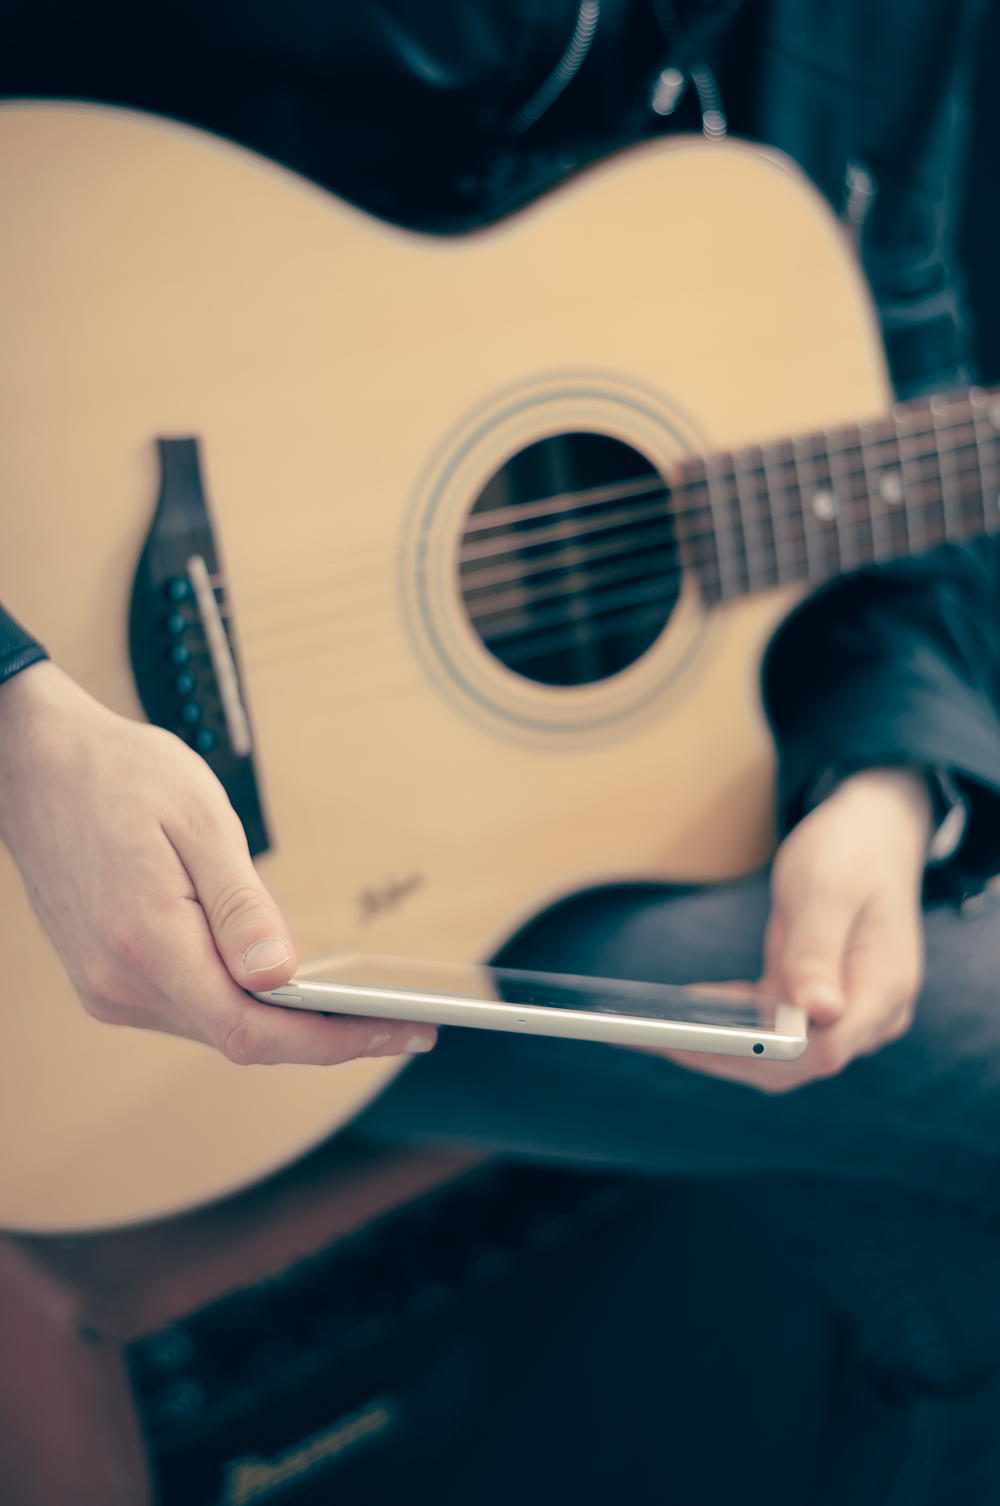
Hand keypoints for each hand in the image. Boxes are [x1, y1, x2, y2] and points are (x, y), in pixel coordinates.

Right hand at [0, 662, 435, 1064]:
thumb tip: (283, 976)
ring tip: (359, 1007)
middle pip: (240, 1039)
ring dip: (284, 1023)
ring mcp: (107, 987)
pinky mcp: (105, 980)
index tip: (396, 1032)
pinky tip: (285, 985)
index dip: (331, 1042)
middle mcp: (120, 981)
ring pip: (215, 1027)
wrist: (35, 765)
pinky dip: (242, 1003)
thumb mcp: (199, 817)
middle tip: (401, 1025)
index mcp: (147, 940)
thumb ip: (241, 904)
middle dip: (324, 1037)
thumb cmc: (120, 776)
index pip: (251, 1029)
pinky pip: (190, 1008)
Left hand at [662, 768, 931, 1092]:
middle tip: (656, 1037)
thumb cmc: (851, 851)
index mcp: (882, 989)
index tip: (703, 1040)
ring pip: (777, 1053)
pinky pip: (770, 1029)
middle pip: (793, 1062)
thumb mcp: (828, 889)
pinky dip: (732, 1023)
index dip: (764, 1052)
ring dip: (719, 1044)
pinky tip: (693, 1005)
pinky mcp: (816, 1003)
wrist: (873, 832)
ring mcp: (843, 1012)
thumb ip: (818, 950)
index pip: (825, 1048)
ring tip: (657, 1028)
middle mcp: (868, 1014)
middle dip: (723, 1054)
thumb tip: (818, 1011)